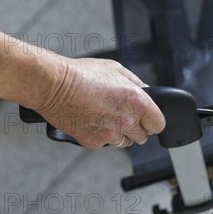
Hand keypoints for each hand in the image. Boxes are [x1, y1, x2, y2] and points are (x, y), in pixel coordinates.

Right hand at [36, 57, 165, 148]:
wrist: (53, 86)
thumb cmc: (81, 75)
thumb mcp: (116, 70)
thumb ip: (136, 84)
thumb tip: (147, 92)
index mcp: (137, 101)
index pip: (158, 124)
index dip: (153, 120)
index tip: (148, 119)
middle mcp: (126, 120)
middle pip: (143, 136)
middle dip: (136, 127)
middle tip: (122, 115)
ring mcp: (110, 134)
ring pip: (125, 142)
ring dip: (120, 133)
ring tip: (105, 116)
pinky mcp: (94, 142)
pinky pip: (105, 143)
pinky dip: (101, 135)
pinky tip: (92, 120)